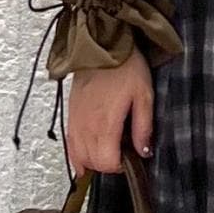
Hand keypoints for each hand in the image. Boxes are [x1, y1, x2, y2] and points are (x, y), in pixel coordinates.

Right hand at [63, 49, 154, 174]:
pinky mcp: (71, 114)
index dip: (120, 166)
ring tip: (106, 153)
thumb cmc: (125, 67)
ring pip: (78, 156)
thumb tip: (143, 151)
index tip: (130, 159)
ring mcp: (76, 120)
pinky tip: (85, 156)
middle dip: (107, 165)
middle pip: (92, 163)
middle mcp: (87, 125)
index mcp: (106, 123)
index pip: (107, 162)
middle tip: (121, 155)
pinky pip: (69, 144)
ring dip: (92, 161)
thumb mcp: (144, 96)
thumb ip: (143, 127)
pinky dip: (76, 155)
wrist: (102, 45)